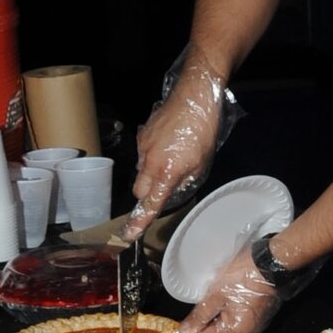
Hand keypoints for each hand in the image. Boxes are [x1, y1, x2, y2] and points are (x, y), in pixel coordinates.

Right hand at [122, 51, 228, 239]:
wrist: (194, 97)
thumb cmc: (203, 131)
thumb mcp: (201, 163)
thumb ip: (185, 180)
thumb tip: (175, 186)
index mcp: (167, 172)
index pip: (150, 203)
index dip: (139, 220)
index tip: (128, 234)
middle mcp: (150, 162)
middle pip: (140, 190)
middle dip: (148, 195)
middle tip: (164, 188)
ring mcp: (143, 147)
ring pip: (141, 171)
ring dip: (152, 173)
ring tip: (173, 159)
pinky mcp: (142, 135)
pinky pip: (143, 154)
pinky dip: (153, 156)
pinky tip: (169, 145)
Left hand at [177, 247, 279, 332]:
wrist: (272, 262)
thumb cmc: (243, 277)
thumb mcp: (216, 295)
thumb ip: (200, 316)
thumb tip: (186, 332)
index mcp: (237, 330)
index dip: (198, 328)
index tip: (193, 314)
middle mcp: (250, 332)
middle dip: (211, 321)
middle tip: (207, 301)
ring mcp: (259, 324)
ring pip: (232, 325)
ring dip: (223, 315)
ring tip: (220, 296)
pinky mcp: (264, 314)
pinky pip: (243, 319)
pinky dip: (235, 311)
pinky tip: (233, 296)